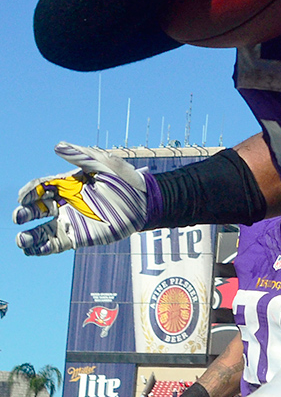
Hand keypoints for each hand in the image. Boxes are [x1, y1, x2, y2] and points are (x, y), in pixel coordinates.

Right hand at [14, 143, 152, 255]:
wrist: (146, 203)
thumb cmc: (126, 179)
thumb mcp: (105, 163)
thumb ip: (81, 155)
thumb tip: (57, 145)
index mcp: (67, 184)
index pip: (41, 187)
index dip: (29, 192)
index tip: (23, 198)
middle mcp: (65, 203)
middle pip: (37, 209)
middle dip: (24, 213)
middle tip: (19, 217)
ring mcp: (71, 221)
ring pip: (43, 230)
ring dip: (30, 236)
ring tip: (22, 240)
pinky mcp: (80, 237)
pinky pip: (57, 244)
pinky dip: (44, 248)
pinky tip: (34, 250)